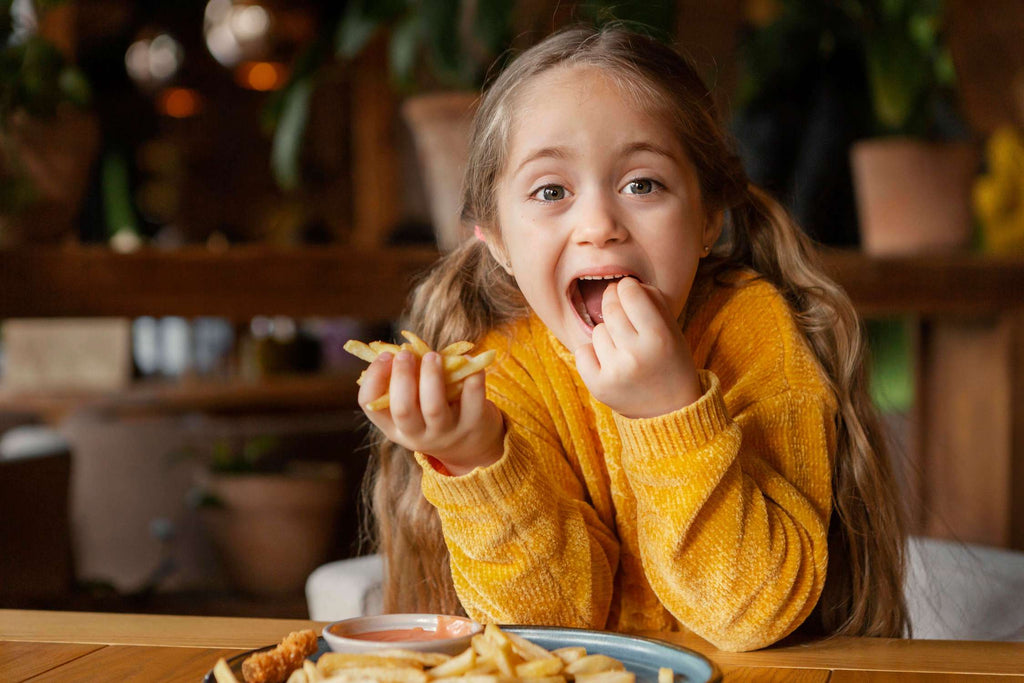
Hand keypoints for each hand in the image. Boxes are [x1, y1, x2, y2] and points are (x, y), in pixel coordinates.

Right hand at [358, 350, 504, 474]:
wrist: (471, 444)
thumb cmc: (434, 415)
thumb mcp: (413, 408)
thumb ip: (407, 383)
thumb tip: (406, 348)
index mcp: (394, 427)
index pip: (370, 406)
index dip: (374, 378)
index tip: (385, 355)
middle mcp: (417, 435)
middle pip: (403, 409)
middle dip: (402, 377)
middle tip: (405, 354)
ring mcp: (446, 432)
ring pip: (434, 407)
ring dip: (431, 377)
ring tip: (432, 356)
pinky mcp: (473, 424)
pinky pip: (472, 399)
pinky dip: (471, 376)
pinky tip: (466, 360)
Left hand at [574, 277, 701, 417]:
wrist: (670, 411)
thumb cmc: (670, 361)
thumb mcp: (672, 330)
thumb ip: (653, 301)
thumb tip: (623, 284)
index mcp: (659, 337)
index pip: (630, 292)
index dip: (628, 288)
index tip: (630, 293)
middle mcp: (636, 354)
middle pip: (610, 308)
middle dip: (614, 304)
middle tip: (622, 315)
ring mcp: (615, 372)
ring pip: (597, 330)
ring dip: (607, 334)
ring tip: (623, 349)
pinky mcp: (598, 387)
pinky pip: (582, 351)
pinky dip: (592, 353)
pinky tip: (609, 362)